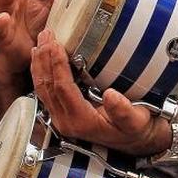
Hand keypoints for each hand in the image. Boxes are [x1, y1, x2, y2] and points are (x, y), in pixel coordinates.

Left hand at [30, 26, 165, 155]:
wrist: (135, 142)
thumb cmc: (136, 129)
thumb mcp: (137, 121)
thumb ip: (124, 112)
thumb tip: (111, 96)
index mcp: (81, 121)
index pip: (63, 88)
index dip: (57, 65)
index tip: (56, 44)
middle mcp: (66, 121)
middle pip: (47, 86)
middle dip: (45, 59)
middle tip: (46, 35)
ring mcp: (61, 118)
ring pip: (42, 88)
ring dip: (40, 63)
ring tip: (41, 41)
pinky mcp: (61, 113)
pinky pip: (45, 91)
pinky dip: (41, 72)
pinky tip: (41, 57)